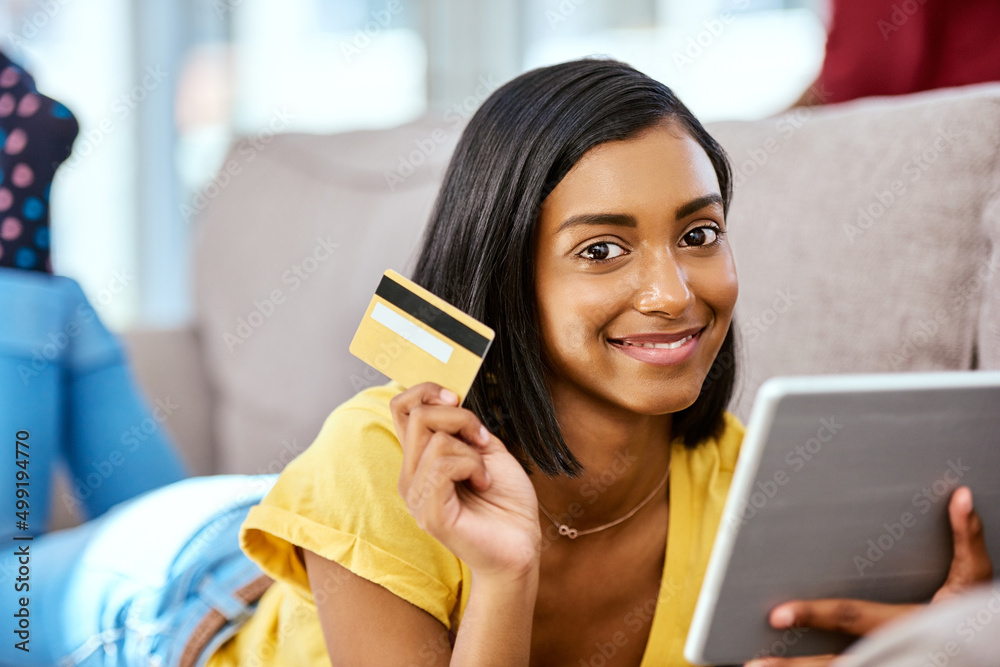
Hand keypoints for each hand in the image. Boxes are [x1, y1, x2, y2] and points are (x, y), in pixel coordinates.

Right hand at [390, 382, 541, 580]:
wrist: (521, 544)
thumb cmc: (506, 502)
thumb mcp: (486, 450)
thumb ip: (464, 427)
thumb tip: (449, 399)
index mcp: (420, 459)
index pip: (400, 407)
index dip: (425, 390)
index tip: (457, 399)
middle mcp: (410, 476)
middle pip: (416, 415)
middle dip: (459, 417)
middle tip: (482, 440)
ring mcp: (416, 496)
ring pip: (434, 440)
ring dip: (471, 450)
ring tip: (484, 474)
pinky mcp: (429, 514)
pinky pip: (443, 466)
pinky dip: (472, 466)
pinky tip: (483, 483)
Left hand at [745, 486, 992, 666]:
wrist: (989, 657)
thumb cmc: (979, 620)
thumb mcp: (976, 582)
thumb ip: (966, 541)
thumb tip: (960, 497)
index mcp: (908, 624)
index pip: (853, 617)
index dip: (815, 614)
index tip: (778, 614)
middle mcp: (896, 654)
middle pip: (837, 664)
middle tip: (754, 664)